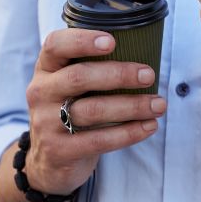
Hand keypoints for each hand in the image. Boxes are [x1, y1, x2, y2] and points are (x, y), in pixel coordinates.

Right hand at [22, 28, 166, 194]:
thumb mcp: (71, 86)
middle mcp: (41, 92)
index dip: (82, 40)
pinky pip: (98, 140)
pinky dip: (128, 133)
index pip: (56, 45)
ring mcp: (46, 122)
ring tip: (159, 105)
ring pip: (92, 110)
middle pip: (79, 77)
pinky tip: (148, 126)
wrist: (49, 161)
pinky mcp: (58, 150)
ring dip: (132, 106)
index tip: (112, 42)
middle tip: (149, 75)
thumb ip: (93, 67)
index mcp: (46, 68)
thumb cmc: (71, 109)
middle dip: (118, 75)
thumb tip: (144, 53)